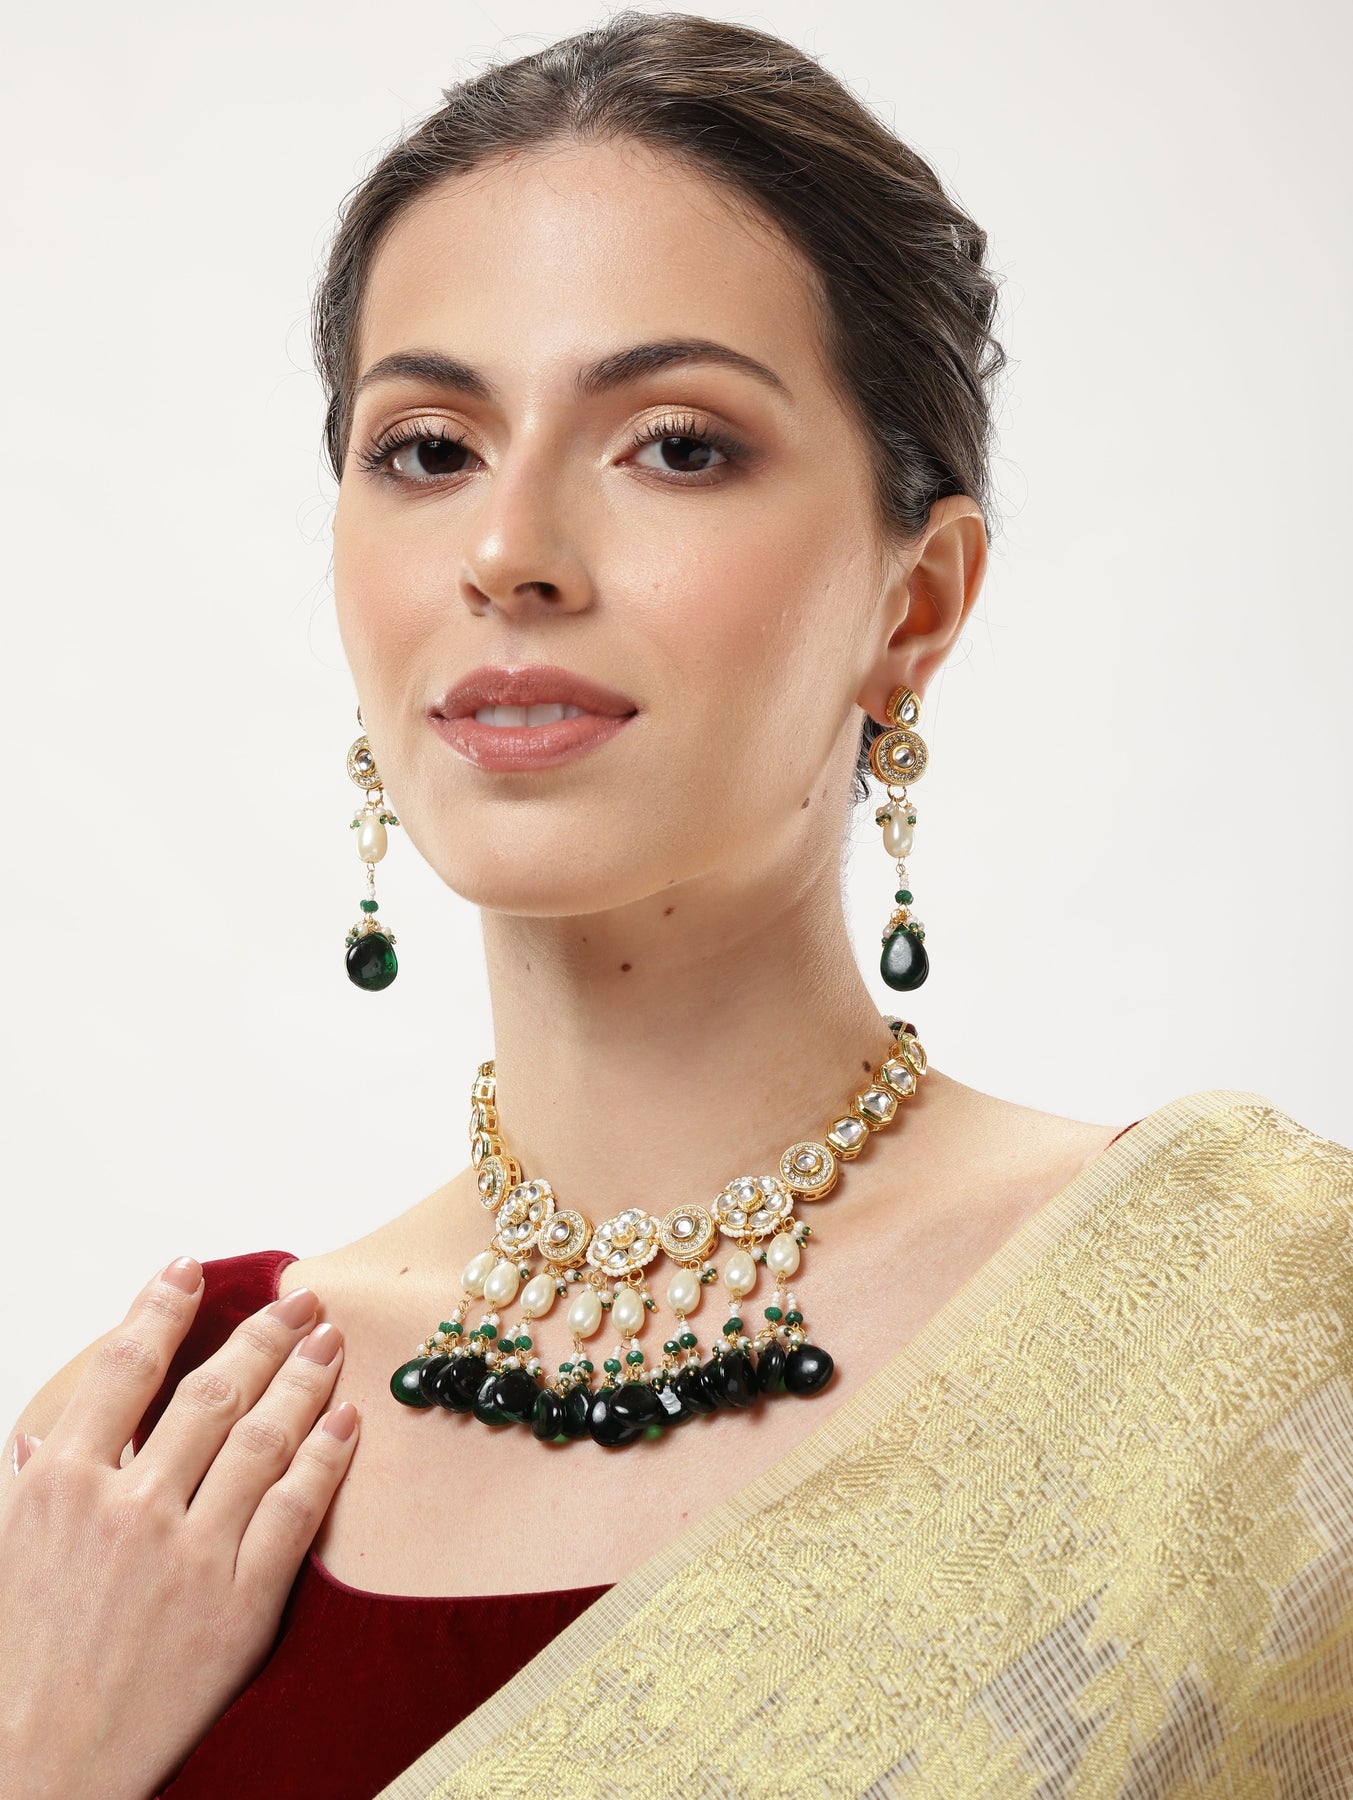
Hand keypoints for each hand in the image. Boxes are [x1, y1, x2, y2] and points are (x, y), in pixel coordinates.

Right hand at [0, 1256, 359, 1799]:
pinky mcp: (239, 1605)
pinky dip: (325, 1459)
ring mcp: (190, 1554)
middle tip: (300, 1300)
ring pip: (263, 1437)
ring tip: (329, 1342)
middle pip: (212, 1392)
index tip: (192, 1271)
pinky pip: (295, 1512)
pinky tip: (346, 1423)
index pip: (127, 1368)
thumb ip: (32, 1487)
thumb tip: (47, 1434)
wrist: (41, 1775)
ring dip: (303, 1379)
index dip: (163, 1309)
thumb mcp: (4, 1558)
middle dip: (262, 1335)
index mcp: (62, 1485)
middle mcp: (130, 1507)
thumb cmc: (16, 1667)